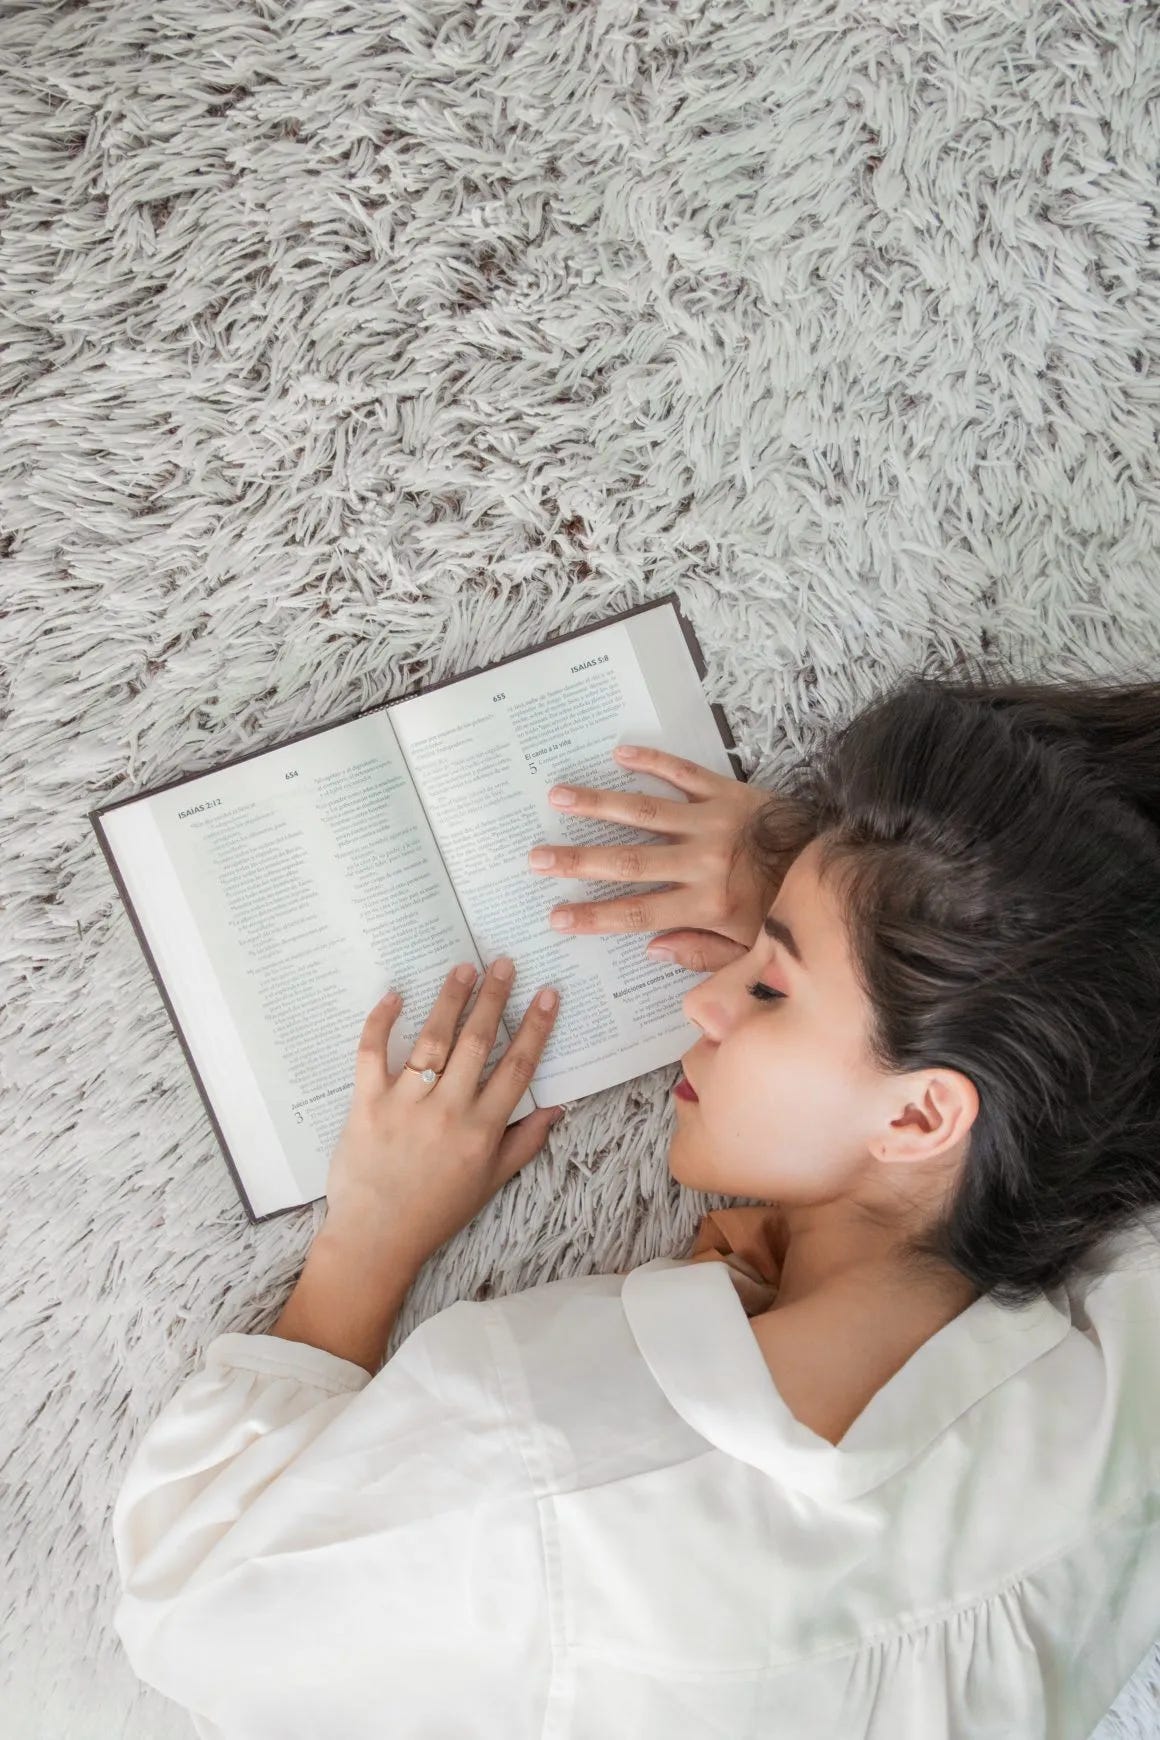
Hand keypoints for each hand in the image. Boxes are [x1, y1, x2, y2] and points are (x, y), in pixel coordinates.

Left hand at [321, 959, 563, 1270]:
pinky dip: (381, 1021)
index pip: (518, 1067)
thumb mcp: (491, 1183)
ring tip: (462, 969)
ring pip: (433, 1039)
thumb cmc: (436, 1212)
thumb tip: (557, 1107)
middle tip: (503, 963)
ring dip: (450, 999)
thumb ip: (525, 1142)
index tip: (547, 994)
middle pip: (478, 1042)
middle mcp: (448, 1110)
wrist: (376, 1238)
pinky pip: (372, 1053)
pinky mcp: (366, 1103)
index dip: (536, 1027)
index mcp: (483, 1130)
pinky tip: (395, 995)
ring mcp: (405, 1104)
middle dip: (494, 998)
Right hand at [529, 744, 801, 971]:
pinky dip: (652, 761)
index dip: (594, 916)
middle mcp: (704, 862)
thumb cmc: (792, 911)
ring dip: (599, 803)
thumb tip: (651, 948)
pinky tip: (620, 752)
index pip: (639, 912)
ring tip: (558, 795)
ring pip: (645, 812)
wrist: (840, 860)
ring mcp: (714, 822)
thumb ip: (702, 953)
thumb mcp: (753, 950)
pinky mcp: (728, 792)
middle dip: (577, 861)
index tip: (556, 916)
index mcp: (709, 905)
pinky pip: (684, 772)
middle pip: (629, 863)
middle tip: (536, 857)